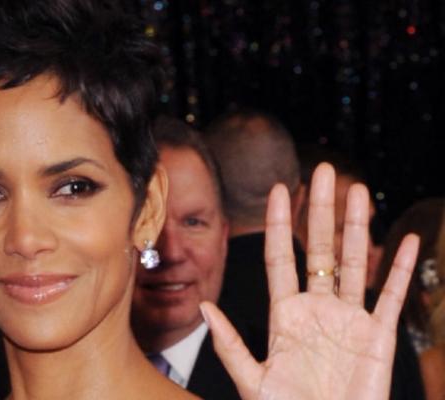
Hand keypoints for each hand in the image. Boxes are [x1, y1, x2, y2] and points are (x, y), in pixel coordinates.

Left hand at [201, 163, 419, 399]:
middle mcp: (316, 309)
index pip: (280, 258)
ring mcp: (348, 320)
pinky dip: (399, 269)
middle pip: (318, 249)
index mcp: (284, 315)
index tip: (278, 189)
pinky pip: (389, 297)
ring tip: (359, 190)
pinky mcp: (377, 337)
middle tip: (323, 171)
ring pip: (353, 263)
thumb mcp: (252, 379)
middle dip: (319, 210)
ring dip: (357, 227)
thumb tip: (205, 306)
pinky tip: (405, 240)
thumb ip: (229, 344)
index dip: (278, 224)